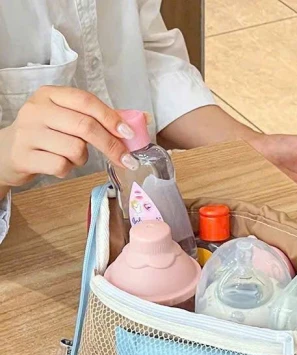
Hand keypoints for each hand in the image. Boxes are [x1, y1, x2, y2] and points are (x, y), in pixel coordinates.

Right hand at [0, 86, 137, 194]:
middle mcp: (37, 110)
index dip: (111, 118)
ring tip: (71, 156)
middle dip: (111, 145)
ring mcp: (28, 133)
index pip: (86, 101)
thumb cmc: (45, 135)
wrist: (6, 152)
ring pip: (75, 149)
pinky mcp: (24, 156)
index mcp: (50, 95)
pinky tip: (57, 164)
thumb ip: (95, 119)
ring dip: (82, 159)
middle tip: (126, 159)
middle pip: (85, 127)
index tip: (129, 134)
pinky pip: (61, 166)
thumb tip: (136, 123)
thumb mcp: (65, 119)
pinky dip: (67, 169)